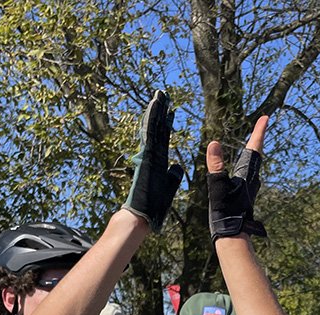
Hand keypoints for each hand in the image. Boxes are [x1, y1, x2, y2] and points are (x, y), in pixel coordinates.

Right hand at [122, 90, 183, 231]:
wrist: (141, 214)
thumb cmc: (153, 205)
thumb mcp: (168, 187)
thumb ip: (172, 176)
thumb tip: (177, 167)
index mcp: (158, 161)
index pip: (163, 138)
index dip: (166, 124)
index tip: (170, 111)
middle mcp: (152, 155)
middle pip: (157, 129)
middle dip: (160, 112)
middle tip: (163, 95)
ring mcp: (148, 155)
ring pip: (153, 129)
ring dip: (156, 111)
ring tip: (160, 95)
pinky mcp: (147, 156)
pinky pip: (151, 135)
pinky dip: (152, 121)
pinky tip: (155, 107)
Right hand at [206, 116, 268, 240]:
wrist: (233, 235)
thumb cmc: (226, 212)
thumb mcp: (218, 187)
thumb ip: (216, 165)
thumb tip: (214, 143)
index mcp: (246, 175)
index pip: (254, 148)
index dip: (259, 132)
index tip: (266, 118)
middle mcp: (251, 180)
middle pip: (256, 154)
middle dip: (258, 138)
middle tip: (262, 124)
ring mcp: (248, 188)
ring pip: (253, 165)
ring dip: (254, 151)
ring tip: (255, 141)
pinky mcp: (245, 195)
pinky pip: (248, 174)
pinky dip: (247, 164)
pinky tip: (244, 169)